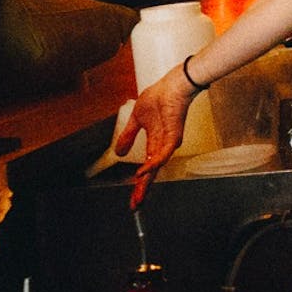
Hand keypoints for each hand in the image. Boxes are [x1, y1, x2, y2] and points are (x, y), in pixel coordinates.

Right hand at [115, 64, 194, 208]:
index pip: (146, 167)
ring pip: (157, 167)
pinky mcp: (173, 136)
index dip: (140, 183)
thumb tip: (118, 153)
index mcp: (154, 142)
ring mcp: (168, 142)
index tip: (134, 198)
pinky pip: (162, 154)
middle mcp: (162, 145)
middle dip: (143, 190)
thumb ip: (128, 136)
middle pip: (152, 173)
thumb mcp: (136, 120)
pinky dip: (152, 164)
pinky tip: (142, 172)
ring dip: (147, 181)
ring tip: (138, 195)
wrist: (172, 85)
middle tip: (135, 206)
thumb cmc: (158, 99)